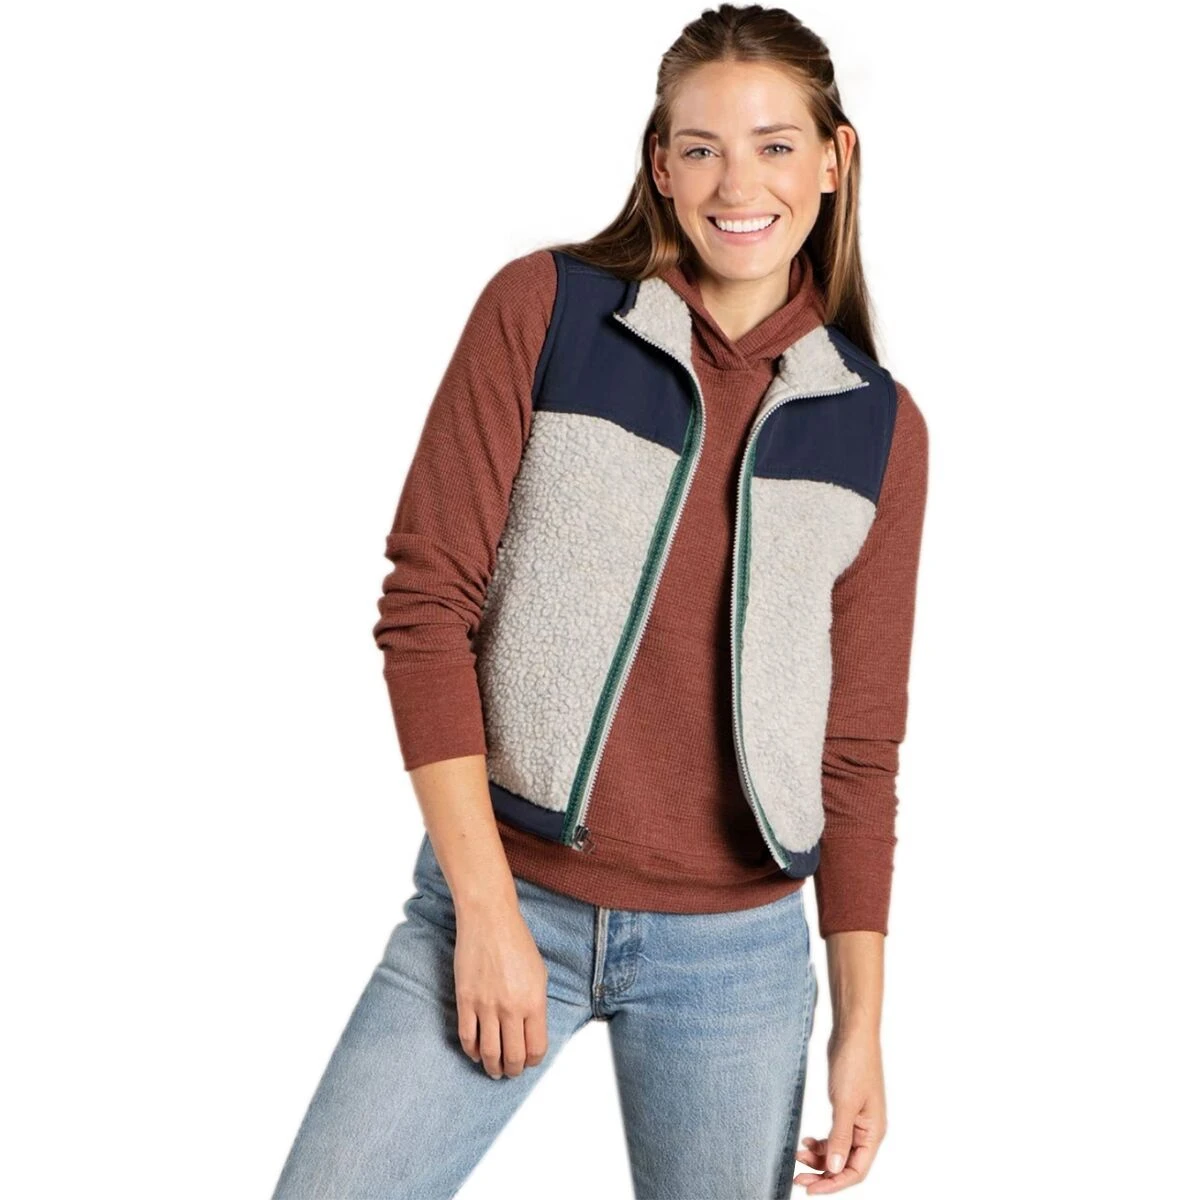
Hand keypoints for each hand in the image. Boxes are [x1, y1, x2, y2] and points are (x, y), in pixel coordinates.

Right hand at [452, 900, 549, 1079]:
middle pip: (513, 1056)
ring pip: (489, 1053)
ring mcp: (486, 1005)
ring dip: (492, 1067)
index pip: (536, 1047)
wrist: (489, 920)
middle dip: (513, 1069)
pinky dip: (472, 1051)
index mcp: (534, 1001)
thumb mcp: (538, 973)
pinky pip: (467, 1037)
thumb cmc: (516, 941)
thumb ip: (536, 1004)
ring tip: (494, 1069)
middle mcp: (511, 1008)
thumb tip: (530, 1030)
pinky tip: (476, 1053)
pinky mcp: (465, 1000)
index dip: (533, 1060)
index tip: (529, 1060)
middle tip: (511, 1071)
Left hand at [793, 1026, 886, 1192]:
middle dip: (823, 1173)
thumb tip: (833, 1169)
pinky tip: (806, 1141)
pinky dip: (820, 1142)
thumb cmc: (855, 1064)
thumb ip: (839, 1138)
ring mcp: (856, 1119)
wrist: (852, 1033)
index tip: (810, 1189)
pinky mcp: (845, 1108)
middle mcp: (867, 1130)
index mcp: (873, 1133)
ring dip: (819, 1157)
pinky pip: (834, 1135)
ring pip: (837, 1150)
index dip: (833, 1184)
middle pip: (845, 1165)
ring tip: (798, 1155)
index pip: (856, 1171)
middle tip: (798, 1177)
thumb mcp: (844, 1103)